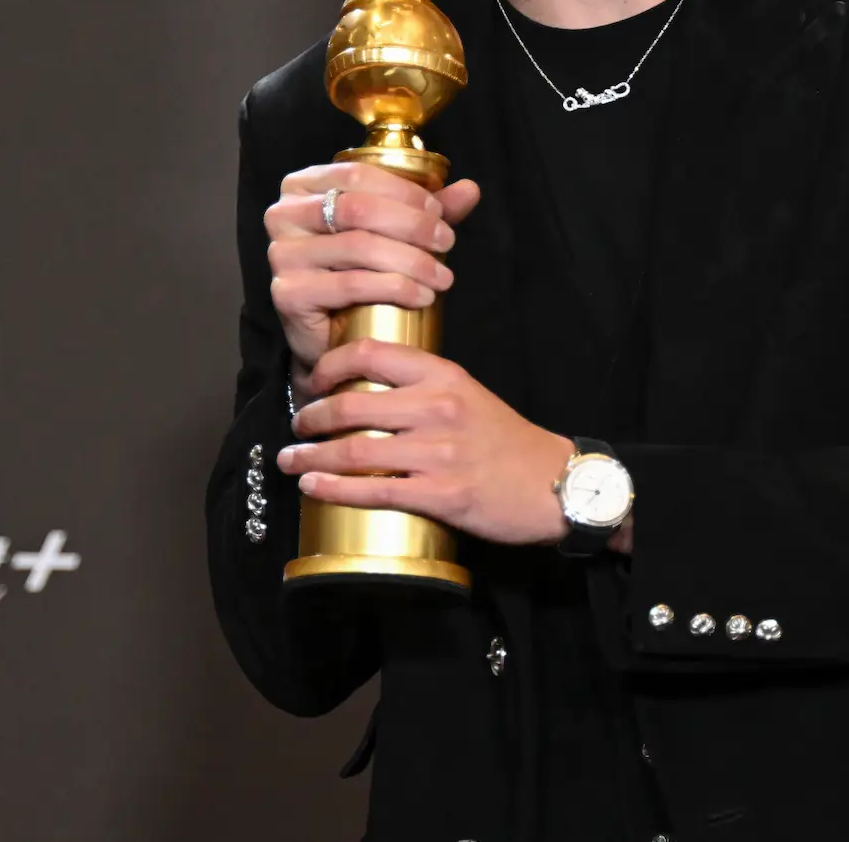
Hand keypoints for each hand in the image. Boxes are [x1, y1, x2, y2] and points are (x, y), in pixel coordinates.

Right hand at [263, 163, 481, 402]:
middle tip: (447, 243)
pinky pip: (350, 284)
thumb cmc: (359, 272)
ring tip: (442, 276)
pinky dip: (394, 288)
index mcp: (302, 186)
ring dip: (411, 260)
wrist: (330, 336)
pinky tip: (422, 296)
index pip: (358, 175)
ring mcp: (281, 255)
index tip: (440, 214)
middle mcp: (283, 214)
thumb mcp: (394, 233)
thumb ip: (426, 210)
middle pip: (358, 209)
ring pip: (358, 246)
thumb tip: (470, 189)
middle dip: (413, 225)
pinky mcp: (287, 293)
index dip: (406, 193)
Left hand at [276, 338, 574, 546]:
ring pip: (354, 450)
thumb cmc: (506, 442)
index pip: (369, 353)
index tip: (311, 381)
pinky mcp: (442, 495)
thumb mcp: (468, 394)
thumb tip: (366, 389)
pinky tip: (313, 488)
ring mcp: (438, 453)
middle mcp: (437, 407)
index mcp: (442, 375)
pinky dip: (335, 490)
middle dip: (310, 418)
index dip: (328, 366)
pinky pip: (374, 491)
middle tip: (296, 428)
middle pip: (350, 405)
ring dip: (311, 457)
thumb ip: (423, 387)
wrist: (556, 484)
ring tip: (291, 461)